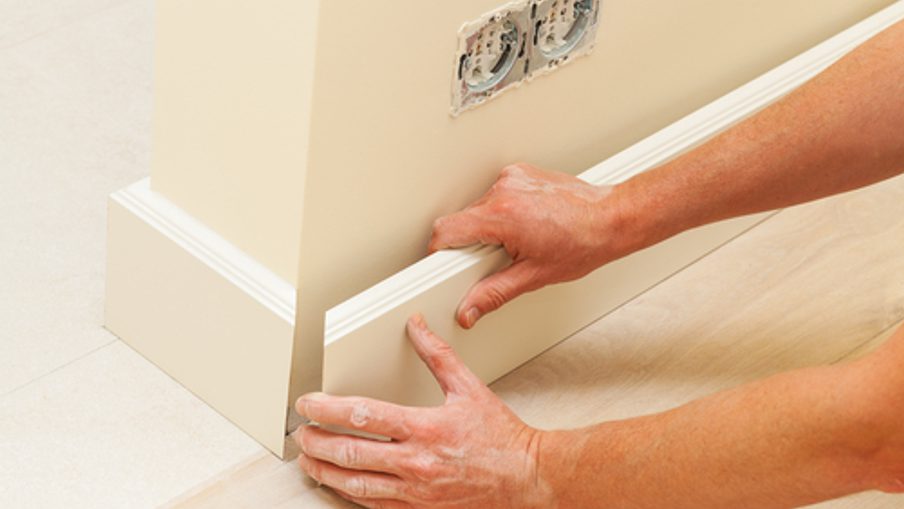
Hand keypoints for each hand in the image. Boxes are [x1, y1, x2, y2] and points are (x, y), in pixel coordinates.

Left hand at [293, 315, 556, 508]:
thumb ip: (439, 356)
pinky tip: (340, 486)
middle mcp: (416, 463)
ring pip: (355, 485)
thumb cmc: (502, 439)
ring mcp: (416, 493)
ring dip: (325, 472)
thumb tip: (417, 327)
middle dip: (316, 443)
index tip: (309, 403)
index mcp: (425, 428)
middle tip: (301, 433)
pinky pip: (374, 506)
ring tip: (309, 461)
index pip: (363, 416)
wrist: (527, 480)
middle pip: (350, 454)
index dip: (328, 409)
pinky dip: (350, 495)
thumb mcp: (470, 389)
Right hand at [429, 162, 636, 328]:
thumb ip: (493, 293)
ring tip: (519, 240)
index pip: (446, 230)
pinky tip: (526, 224)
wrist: (611, 219)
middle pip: (462, 219)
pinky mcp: (521, 173)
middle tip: (497, 258)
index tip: (442, 263)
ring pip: (478, 207)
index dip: (439, 251)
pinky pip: (496, 194)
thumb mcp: (533, 276)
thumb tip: (469, 309)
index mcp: (502, 215)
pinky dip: (503, 211)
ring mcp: (513, 178)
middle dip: (471, 243)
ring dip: (488, 226)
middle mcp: (504, 190)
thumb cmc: (583, 243)